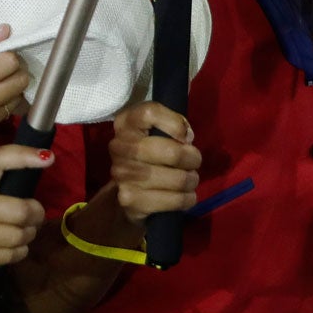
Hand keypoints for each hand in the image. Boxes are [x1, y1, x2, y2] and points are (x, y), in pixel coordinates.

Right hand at [0, 145, 52, 274]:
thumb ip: (9, 168)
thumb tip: (47, 157)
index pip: (0, 160)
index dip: (24, 156)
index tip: (48, 158)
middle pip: (20, 211)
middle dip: (36, 216)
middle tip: (34, 217)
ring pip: (17, 237)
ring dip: (28, 236)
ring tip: (21, 232)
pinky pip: (9, 256)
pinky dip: (18, 252)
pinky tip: (11, 247)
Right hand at [105, 100, 201, 224]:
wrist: (127, 192)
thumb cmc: (149, 155)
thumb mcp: (157, 132)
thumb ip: (174, 125)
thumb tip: (187, 138)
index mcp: (125, 123)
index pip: (149, 112)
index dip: (175, 123)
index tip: (185, 137)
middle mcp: (119, 146)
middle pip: (172, 152)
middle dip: (192, 159)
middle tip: (193, 162)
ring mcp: (122, 174)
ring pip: (178, 179)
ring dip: (191, 181)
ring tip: (188, 180)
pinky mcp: (131, 199)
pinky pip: (175, 200)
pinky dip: (187, 199)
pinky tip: (184, 196)